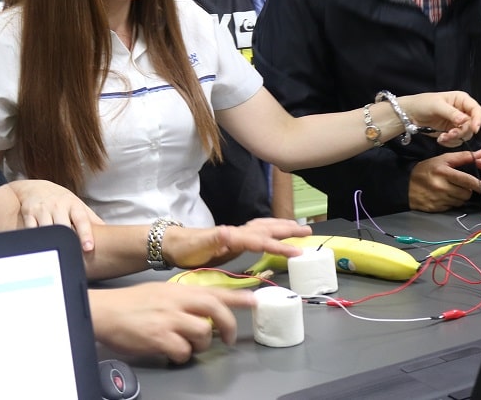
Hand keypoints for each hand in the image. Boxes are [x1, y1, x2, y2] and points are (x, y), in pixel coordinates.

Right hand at [7, 179, 104, 251]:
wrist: (35, 188)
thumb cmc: (61, 200)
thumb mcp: (78, 205)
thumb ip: (92, 219)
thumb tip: (110, 234)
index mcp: (73, 205)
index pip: (82, 220)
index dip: (86, 234)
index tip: (88, 247)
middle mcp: (58, 206)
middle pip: (63, 226)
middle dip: (67, 240)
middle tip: (72, 256)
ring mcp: (43, 210)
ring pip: (47, 229)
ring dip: (51, 242)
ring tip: (56, 257)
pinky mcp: (29, 214)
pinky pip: (31, 230)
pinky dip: (35, 239)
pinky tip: (39, 248)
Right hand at [89, 283, 254, 362]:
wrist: (105, 311)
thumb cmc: (131, 304)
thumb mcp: (162, 293)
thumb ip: (184, 299)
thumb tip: (205, 311)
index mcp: (179, 290)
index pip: (215, 290)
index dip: (237, 296)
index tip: (255, 299)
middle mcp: (177, 302)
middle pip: (215, 310)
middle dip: (228, 325)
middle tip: (228, 338)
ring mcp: (169, 319)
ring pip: (203, 333)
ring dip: (200, 344)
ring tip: (188, 345)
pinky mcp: (160, 338)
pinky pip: (183, 351)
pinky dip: (181, 355)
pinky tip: (171, 352)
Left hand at [164, 217, 312, 268]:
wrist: (172, 244)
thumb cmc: (186, 248)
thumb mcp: (198, 246)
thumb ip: (215, 239)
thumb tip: (230, 232)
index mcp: (234, 236)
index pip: (262, 240)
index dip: (280, 246)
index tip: (297, 252)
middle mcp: (238, 232)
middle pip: (268, 228)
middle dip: (289, 230)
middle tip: (308, 232)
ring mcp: (237, 235)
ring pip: (265, 227)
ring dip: (282, 227)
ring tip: (299, 229)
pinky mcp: (235, 240)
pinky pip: (259, 233)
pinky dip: (271, 231)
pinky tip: (275, 235)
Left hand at [396, 91, 480, 145]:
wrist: (410, 114)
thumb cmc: (423, 104)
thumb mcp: (437, 106)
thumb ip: (452, 113)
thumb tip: (465, 120)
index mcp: (461, 100)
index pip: (476, 110)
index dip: (478, 120)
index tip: (474, 129)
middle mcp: (462, 111)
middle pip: (471, 125)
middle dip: (461, 132)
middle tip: (449, 134)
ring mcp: (457, 122)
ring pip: (465, 135)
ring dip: (454, 138)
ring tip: (442, 137)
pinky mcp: (451, 131)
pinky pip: (457, 140)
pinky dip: (450, 142)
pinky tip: (440, 139)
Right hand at [408, 149, 480, 211]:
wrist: (405, 185)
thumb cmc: (427, 169)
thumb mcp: (443, 159)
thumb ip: (464, 157)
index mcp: (444, 172)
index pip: (467, 180)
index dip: (480, 186)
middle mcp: (442, 186)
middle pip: (466, 193)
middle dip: (467, 190)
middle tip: (459, 185)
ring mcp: (438, 199)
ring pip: (460, 201)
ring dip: (459, 197)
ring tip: (450, 190)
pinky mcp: (435, 208)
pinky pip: (451, 207)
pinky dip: (451, 202)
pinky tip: (444, 196)